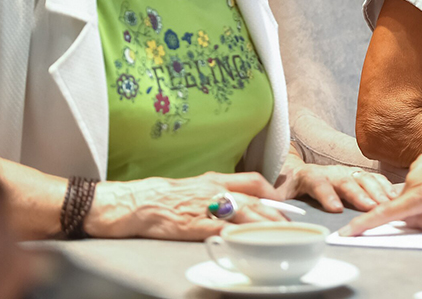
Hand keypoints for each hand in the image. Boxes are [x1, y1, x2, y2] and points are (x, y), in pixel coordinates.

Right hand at [86, 172, 287, 240]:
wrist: (132, 203)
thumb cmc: (160, 197)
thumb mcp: (193, 187)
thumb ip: (215, 192)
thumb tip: (238, 202)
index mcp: (214, 180)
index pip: (252, 180)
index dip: (271, 191)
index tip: (283, 202)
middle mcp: (213, 191)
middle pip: (253, 200)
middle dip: (275, 213)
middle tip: (290, 225)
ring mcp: (204, 208)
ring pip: (242, 214)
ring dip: (263, 224)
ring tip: (278, 234)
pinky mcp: (192, 225)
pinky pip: (219, 230)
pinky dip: (235, 235)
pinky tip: (247, 241)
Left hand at [277, 160, 397, 212]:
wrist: (295, 171)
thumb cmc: (287, 188)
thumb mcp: (277, 197)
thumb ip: (278, 207)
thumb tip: (278, 223)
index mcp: (307, 176)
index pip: (318, 183)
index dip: (327, 195)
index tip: (336, 209)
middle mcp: (330, 171)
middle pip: (346, 180)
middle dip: (360, 194)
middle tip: (372, 207)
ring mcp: (345, 171)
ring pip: (363, 178)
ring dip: (376, 191)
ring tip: (388, 204)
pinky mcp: (357, 175)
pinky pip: (375, 178)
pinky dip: (385, 187)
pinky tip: (395, 198)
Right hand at [337, 138, 421, 234]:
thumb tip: (408, 223)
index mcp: (421, 194)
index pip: (386, 214)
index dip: (365, 224)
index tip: (348, 232)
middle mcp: (413, 179)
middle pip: (403, 206)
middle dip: (417, 213)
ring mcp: (415, 167)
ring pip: (411, 193)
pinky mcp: (420, 160)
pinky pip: (417, 180)